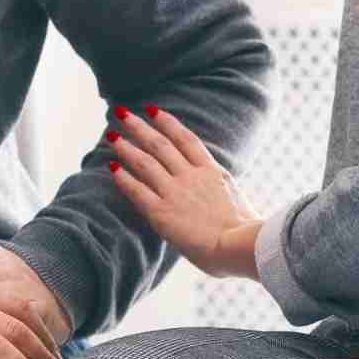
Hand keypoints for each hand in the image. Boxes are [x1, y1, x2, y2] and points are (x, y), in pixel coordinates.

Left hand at [105, 106, 261, 277]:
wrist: (243, 248)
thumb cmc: (247, 234)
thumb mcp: (236, 200)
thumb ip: (219, 188)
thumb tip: (217, 187)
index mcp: (212, 172)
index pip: (186, 139)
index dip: (168, 123)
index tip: (153, 110)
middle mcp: (191, 177)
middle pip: (160, 144)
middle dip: (139, 126)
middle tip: (121, 113)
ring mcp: (175, 193)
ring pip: (145, 162)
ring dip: (126, 147)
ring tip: (111, 136)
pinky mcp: (161, 212)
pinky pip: (137, 190)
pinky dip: (123, 177)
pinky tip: (111, 167)